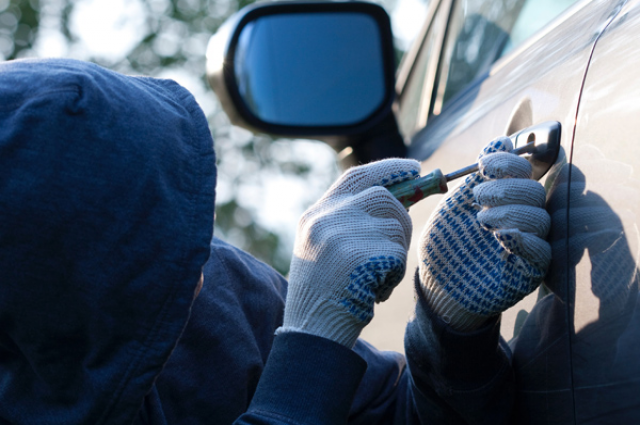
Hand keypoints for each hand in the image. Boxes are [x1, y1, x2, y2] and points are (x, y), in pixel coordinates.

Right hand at [280, 158, 420, 347]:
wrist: (312, 332)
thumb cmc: (324, 295)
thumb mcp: (325, 249)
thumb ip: (350, 222)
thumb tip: (399, 200)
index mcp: (315, 216)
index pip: (356, 177)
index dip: (388, 169)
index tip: (413, 168)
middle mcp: (326, 219)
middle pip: (383, 197)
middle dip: (401, 217)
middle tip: (400, 242)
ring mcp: (342, 234)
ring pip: (395, 225)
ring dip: (397, 252)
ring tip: (377, 277)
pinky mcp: (361, 255)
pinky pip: (398, 254)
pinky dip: (395, 275)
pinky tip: (375, 291)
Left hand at [418, 137, 550, 330]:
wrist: (437, 284)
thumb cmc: (445, 243)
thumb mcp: (454, 205)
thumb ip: (476, 177)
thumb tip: (501, 142)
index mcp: (504, 196)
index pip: (524, 169)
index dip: (510, 161)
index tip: (485, 165)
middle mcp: (521, 215)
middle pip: (535, 190)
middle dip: (506, 188)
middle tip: (479, 199)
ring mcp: (529, 242)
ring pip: (540, 217)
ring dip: (510, 212)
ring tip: (482, 221)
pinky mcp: (531, 269)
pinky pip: (543, 250)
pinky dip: (523, 239)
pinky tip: (502, 236)